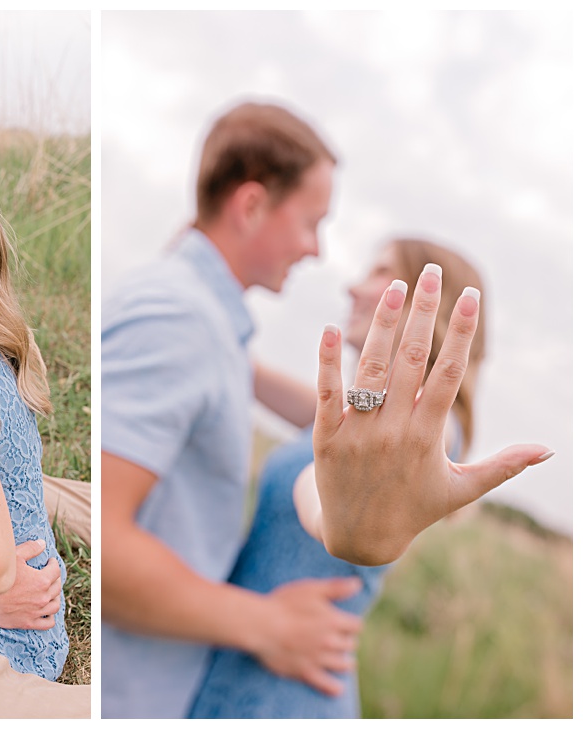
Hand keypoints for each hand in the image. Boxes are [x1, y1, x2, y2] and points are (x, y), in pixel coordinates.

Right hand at [0, 540, 60, 629]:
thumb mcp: (14, 556)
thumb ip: (30, 548)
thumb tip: (43, 544)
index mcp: (42, 580)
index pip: (55, 570)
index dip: (53, 564)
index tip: (50, 562)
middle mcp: (43, 597)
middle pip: (57, 587)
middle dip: (55, 579)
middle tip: (50, 575)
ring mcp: (37, 612)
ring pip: (55, 605)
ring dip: (55, 597)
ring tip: (51, 593)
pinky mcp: (29, 623)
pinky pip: (48, 623)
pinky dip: (51, 617)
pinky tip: (47, 611)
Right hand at [244, 577, 362, 695]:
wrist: (259, 625)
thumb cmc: (282, 604)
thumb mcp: (309, 589)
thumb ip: (336, 588)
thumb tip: (358, 584)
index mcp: (334, 621)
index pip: (355, 625)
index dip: (348, 623)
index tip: (341, 622)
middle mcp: (331, 642)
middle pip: (350, 644)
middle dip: (344, 641)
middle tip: (334, 639)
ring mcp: (319, 659)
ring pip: (343, 664)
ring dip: (344, 662)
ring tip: (340, 661)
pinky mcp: (306, 672)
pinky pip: (327, 685)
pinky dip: (334, 688)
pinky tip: (337, 688)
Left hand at [314, 264, 552, 564]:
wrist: (357, 538)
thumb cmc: (415, 508)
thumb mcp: (462, 489)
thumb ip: (503, 466)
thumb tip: (547, 450)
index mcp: (429, 436)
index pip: (447, 374)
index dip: (460, 333)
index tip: (468, 297)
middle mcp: (393, 430)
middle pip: (411, 361)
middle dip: (422, 314)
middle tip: (430, 274)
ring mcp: (357, 432)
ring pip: (370, 371)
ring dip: (382, 327)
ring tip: (393, 288)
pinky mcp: (324, 437)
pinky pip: (325, 393)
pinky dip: (326, 362)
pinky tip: (328, 330)